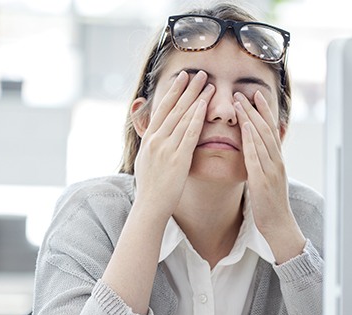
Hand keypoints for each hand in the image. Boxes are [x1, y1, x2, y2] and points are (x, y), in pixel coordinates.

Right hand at [134, 70, 214, 220]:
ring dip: (195, 98)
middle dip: (186, 89)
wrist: (150, 205)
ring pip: (182, 117)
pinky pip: (189, 134)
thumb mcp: (145, 161)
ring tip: (206, 83)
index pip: (162, 110)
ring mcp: (166, 148)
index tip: (182, 78)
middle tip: (198, 72)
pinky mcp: (177, 159)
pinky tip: (205, 105)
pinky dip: (197, 117)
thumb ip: (151, 144)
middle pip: (173, 108)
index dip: (173, 92)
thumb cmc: (150, 187)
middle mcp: (156, 140)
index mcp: (149, 140)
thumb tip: (152, 134)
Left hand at [234, 90, 304, 262]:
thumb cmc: (271, 203)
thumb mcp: (269, 178)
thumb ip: (265, 162)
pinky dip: (250, 141)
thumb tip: (256, 149)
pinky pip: (256, 157)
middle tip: (243, 91)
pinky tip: (244, 129)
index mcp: (277, 160)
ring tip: (240, 102)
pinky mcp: (262, 181)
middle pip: (266, 130)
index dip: (263, 111)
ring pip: (261, 139)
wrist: (279, 225)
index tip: (255, 94)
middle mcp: (276, 161)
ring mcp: (271, 170)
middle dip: (255, 109)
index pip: (270, 130)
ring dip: (250, 118)